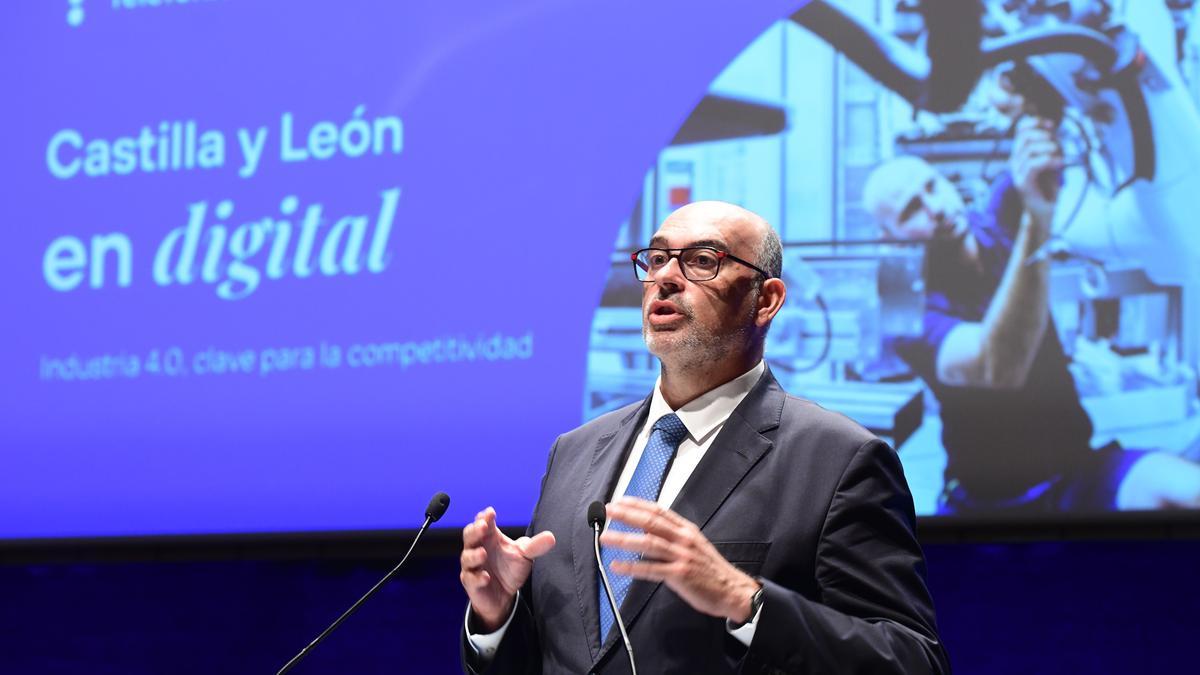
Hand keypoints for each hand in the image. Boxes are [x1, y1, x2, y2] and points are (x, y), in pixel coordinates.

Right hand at [460, 507, 555, 631]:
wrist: (504, 596)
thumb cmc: (510, 569)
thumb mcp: (525, 556)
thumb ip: (536, 546)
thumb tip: (551, 537)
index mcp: (490, 538)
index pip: (483, 523)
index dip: (485, 517)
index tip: (490, 512)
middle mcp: (479, 549)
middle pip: (469, 535)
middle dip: (474, 530)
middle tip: (482, 526)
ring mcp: (473, 566)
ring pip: (467, 557)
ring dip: (474, 555)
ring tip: (483, 553)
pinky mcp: (471, 583)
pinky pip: (470, 579)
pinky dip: (477, 578)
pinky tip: (485, 577)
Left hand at [601, 496, 759, 622]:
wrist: (732, 589)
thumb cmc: (711, 569)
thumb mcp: (695, 544)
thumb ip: (674, 535)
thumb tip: (649, 528)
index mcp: (687, 530)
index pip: (658, 511)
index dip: (638, 504)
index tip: (620, 500)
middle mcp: (684, 539)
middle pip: (650, 522)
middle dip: (627, 515)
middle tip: (608, 511)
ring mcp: (681, 556)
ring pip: (648, 543)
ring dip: (624, 539)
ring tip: (605, 537)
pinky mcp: (679, 574)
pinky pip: (651, 569)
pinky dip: (632, 567)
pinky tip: (618, 565)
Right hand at [1010, 116, 1063, 223]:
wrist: (1044, 210)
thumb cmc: (1048, 186)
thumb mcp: (1051, 161)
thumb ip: (1050, 147)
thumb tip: (1055, 132)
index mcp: (1020, 153)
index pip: (1021, 130)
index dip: (1035, 122)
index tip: (1052, 125)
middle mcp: (1015, 160)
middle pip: (1025, 137)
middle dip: (1045, 136)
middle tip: (1059, 145)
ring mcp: (1017, 172)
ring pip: (1030, 150)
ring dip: (1050, 149)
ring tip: (1061, 158)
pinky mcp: (1022, 183)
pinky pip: (1033, 165)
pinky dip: (1048, 160)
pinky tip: (1060, 163)